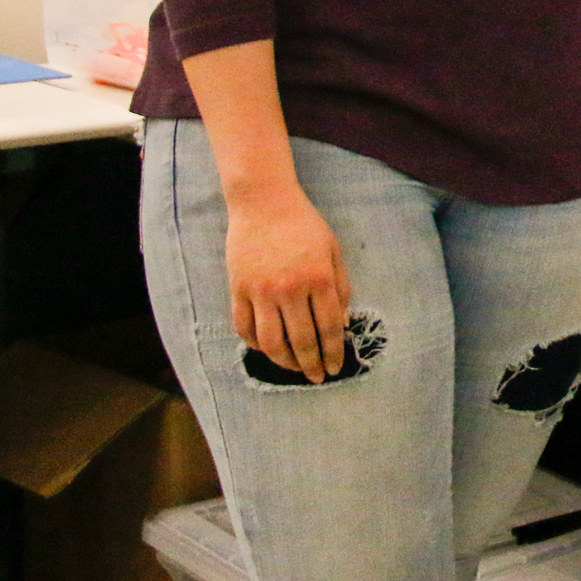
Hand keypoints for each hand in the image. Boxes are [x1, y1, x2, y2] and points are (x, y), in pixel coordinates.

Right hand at [224, 183, 350, 382]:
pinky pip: (244, 328)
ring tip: (294, 368)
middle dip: (312, 365)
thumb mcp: (334, 250)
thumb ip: (341, 286)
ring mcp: (261, 291)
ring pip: (271, 342)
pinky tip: (267, 349)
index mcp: (319, 278)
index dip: (334, 352)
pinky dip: (255, 345)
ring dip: (284, 362)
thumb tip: (343, 322)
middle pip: (302, 340)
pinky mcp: (238, 289)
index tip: (335, 368)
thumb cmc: (305, 225)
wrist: (264, 203)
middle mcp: (291, 289)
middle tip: (318, 377)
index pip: (330, 327)